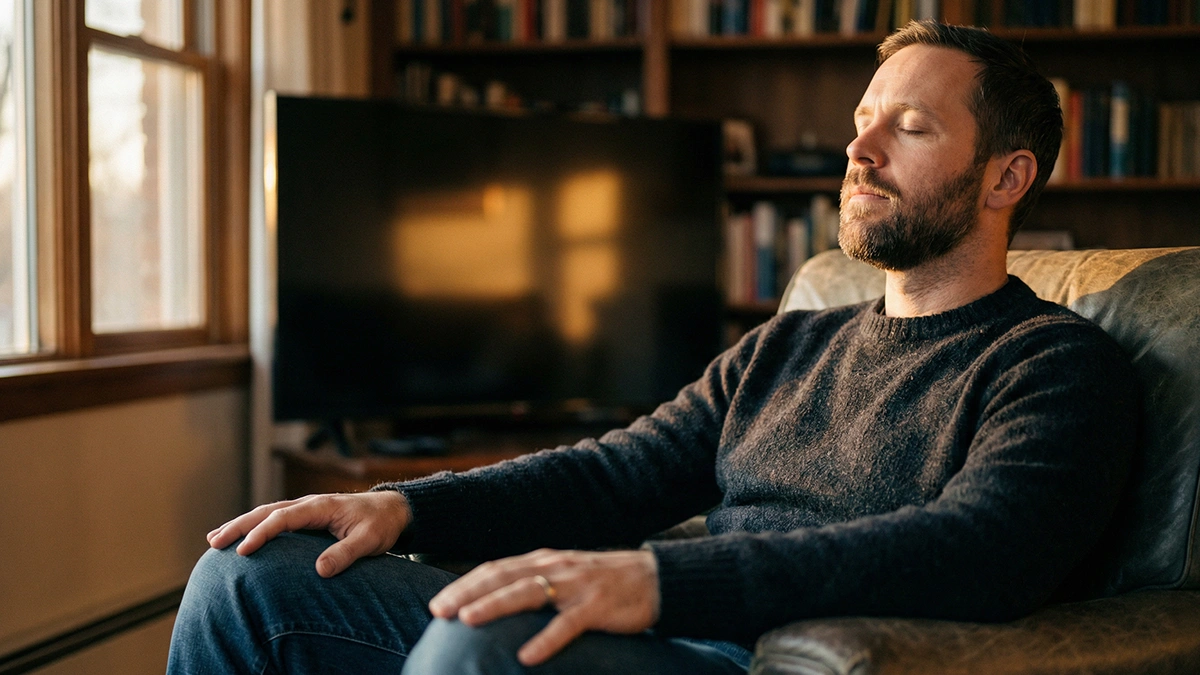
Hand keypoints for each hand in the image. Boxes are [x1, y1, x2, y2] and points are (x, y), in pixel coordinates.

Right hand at [206, 491, 410, 577]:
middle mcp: (308, 504)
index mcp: (321, 506)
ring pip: (267, 513)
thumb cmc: (381, 524)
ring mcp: (306, 508)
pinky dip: (255, 526)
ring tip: (214, 539)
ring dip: (242, 524)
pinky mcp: (306, 516)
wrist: (392, 509)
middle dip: (239, 526)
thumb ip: (346, 553)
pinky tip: (241, 538)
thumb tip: (319, 570)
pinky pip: (275, 518)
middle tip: (214, 543)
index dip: (262, 533)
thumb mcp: (369, 540)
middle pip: (267, 511)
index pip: (283, 517)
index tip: (244, 551)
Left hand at [428, 548, 659, 666]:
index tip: (438, 603)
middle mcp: (555, 567)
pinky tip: (527, 657)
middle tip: (439, 611)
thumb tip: (497, 604)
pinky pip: (567, 624)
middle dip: (468, 594)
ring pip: (528, 593)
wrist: (656, 579)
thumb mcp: (565, 576)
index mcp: (544, 561)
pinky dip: (546, 640)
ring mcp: (576, 586)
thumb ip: (535, 585)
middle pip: (503, 577)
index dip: (465, 584)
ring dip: (495, 606)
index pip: (496, 569)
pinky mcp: (597, 606)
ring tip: (468, 621)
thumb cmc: (604, 583)